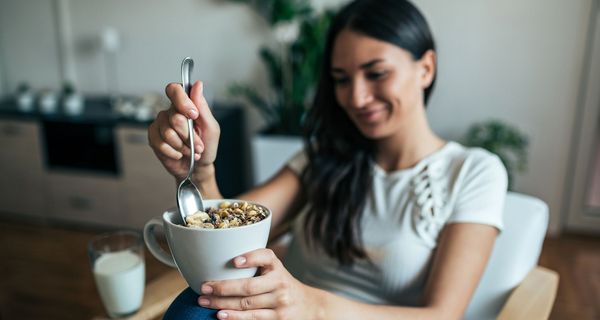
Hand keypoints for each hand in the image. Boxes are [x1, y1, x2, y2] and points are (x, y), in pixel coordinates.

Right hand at [148, 81, 219, 181]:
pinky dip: (173, 152)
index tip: (193, 115)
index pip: (175, 90)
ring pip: (168, 133)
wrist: (198, 167)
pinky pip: (160, 143)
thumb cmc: (206, 146)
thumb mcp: (211, 127)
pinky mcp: (153, 137)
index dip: (182, 101)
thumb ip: (203, 107)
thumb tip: (198, 84)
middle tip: (197, 143)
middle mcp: (170, 111)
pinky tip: (179, 154)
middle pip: (175, 117)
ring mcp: (160, 124)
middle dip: (189, 135)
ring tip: (190, 150)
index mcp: (185, 105)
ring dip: (183, 146)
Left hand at [198, 248, 319, 319]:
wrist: (310, 306)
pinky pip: (252, 318)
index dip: (250, 258)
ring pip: (246, 304)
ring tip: (205, 301)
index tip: (234, 262)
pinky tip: (221, 315)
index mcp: (277, 267)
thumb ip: (257, 264)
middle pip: (248, 287)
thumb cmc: (283, 285)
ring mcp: (280, 303)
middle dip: (223, 287)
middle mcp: (280, 283)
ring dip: (222, 304)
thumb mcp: (276, 270)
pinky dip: (235, 317)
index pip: (265, 257)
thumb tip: (222, 263)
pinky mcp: (278, 319)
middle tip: (204, 287)